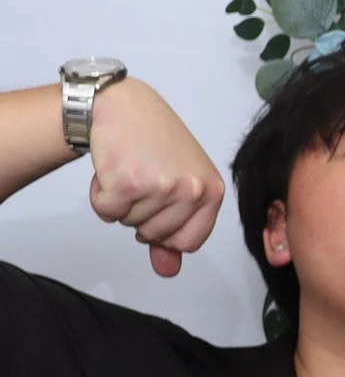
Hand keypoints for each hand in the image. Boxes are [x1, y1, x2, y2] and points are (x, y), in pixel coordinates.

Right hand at [86, 80, 224, 275]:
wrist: (124, 106)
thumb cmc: (155, 143)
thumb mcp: (179, 183)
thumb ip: (175, 231)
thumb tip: (168, 271)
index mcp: (212, 192)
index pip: (188, 243)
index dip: (165, 233)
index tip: (157, 208)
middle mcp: (192, 190)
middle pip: (155, 236)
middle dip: (139, 215)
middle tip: (141, 179)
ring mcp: (162, 187)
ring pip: (129, 224)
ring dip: (119, 202)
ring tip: (128, 170)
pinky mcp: (128, 182)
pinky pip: (106, 212)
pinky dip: (100, 196)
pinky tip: (111, 170)